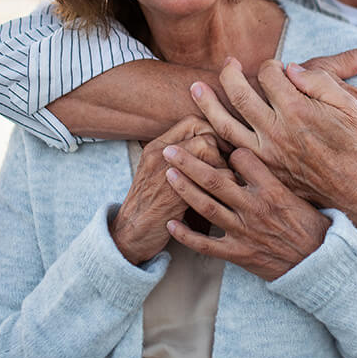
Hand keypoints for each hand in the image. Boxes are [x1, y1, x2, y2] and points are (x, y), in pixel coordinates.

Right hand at [109, 117, 228, 265]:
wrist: (130, 234)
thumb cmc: (151, 204)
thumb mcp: (159, 172)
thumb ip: (181, 156)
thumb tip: (214, 144)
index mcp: (157, 147)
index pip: (193, 122)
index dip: (213, 132)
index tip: (223, 150)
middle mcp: (159, 155)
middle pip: (204, 135)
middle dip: (222, 151)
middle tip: (226, 168)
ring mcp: (165, 174)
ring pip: (207, 150)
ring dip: (224, 167)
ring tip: (225, 182)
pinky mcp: (174, 196)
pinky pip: (211, 179)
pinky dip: (225, 187)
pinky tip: (224, 197)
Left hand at [163, 146, 329, 280]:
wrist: (319, 265)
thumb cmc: (313, 226)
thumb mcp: (300, 194)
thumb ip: (276, 177)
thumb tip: (257, 155)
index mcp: (273, 189)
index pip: (242, 159)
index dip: (227, 147)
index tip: (215, 140)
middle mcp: (255, 208)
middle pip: (215, 180)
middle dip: (190, 162)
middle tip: (171, 149)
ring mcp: (244, 232)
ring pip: (206, 207)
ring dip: (184, 190)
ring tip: (167, 174)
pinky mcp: (239, 254)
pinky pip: (206, 245)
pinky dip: (186, 235)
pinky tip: (171, 223)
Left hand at [190, 57, 356, 210]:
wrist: (355, 190)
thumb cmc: (354, 145)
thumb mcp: (348, 106)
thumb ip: (319, 81)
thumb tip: (290, 68)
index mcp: (297, 110)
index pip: (269, 75)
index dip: (270, 65)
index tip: (274, 68)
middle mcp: (276, 132)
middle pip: (239, 95)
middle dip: (229, 74)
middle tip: (227, 64)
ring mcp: (265, 156)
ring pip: (224, 126)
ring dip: (206, 105)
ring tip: (196, 88)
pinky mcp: (262, 173)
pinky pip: (229, 157)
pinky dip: (214, 142)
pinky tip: (205, 129)